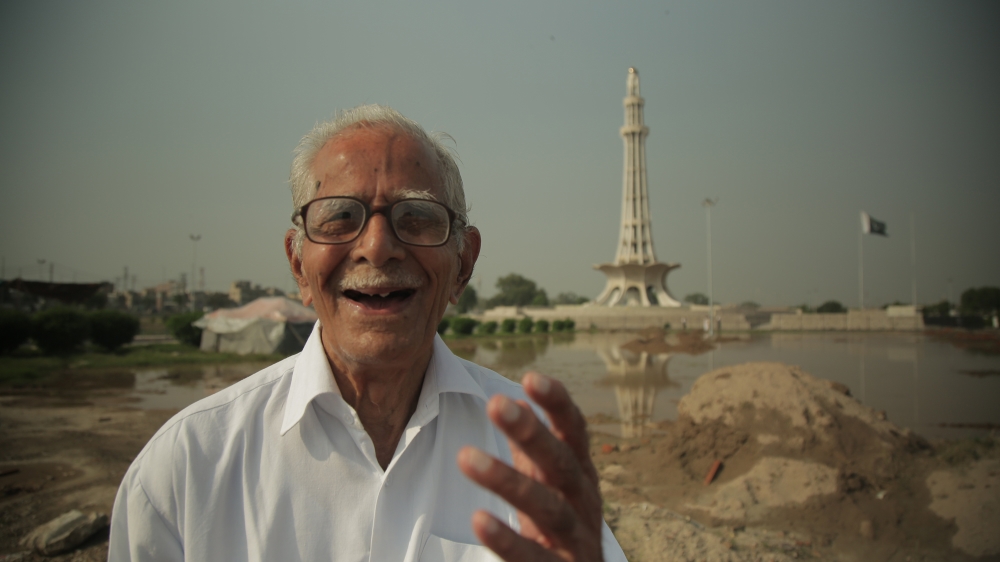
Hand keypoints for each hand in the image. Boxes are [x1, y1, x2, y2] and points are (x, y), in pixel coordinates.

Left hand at [457, 372, 603, 560]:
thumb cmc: (560, 529)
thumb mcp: (550, 485)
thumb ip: (532, 450)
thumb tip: (515, 400)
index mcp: (580, 475)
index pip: (575, 432)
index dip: (558, 404)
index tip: (531, 378)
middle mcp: (583, 503)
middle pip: (562, 463)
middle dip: (533, 432)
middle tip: (497, 404)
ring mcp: (576, 540)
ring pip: (548, 508)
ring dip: (507, 481)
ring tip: (466, 457)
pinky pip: (532, 557)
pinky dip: (507, 539)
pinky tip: (479, 520)